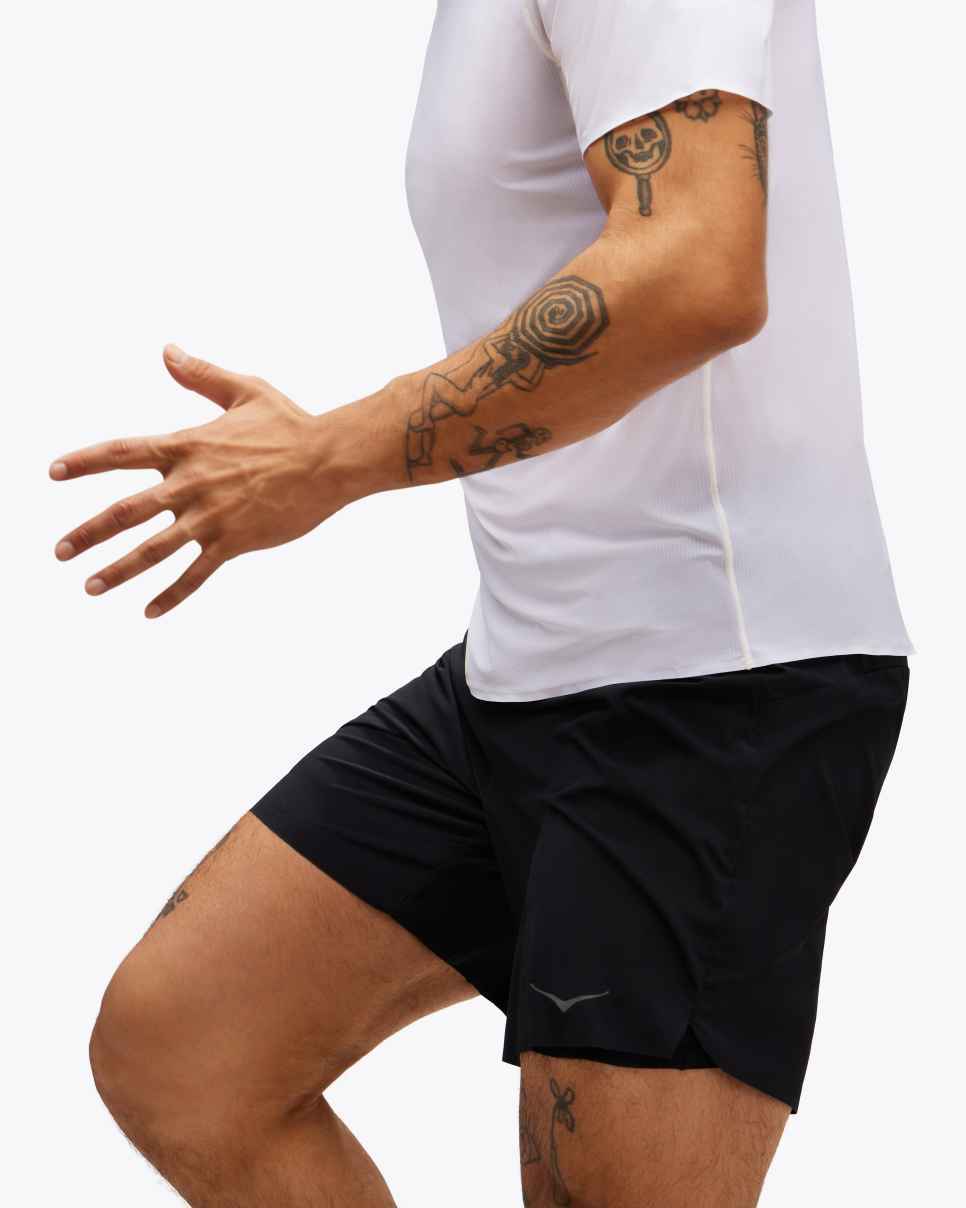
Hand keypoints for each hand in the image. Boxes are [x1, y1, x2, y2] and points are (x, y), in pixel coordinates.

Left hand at [51, 345, 343, 617]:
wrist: (329, 461)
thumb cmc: (290, 424)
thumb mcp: (244, 391)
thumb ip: (200, 375)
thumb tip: (167, 351)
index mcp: (188, 445)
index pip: (122, 453)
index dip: (84, 461)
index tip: (53, 471)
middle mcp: (191, 483)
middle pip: (125, 511)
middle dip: (87, 533)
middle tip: (59, 551)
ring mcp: (211, 516)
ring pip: (153, 550)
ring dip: (117, 570)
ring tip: (89, 587)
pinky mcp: (234, 542)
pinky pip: (196, 574)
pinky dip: (172, 595)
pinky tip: (149, 611)